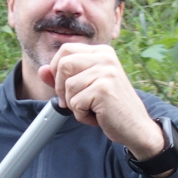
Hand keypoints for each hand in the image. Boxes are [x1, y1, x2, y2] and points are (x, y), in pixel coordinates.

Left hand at [40, 44, 165, 158]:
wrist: (136, 126)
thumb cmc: (110, 106)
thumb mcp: (86, 87)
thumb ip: (64, 77)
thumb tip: (42, 70)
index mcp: (102, 52)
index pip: (65, 50)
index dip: (57, 70)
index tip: (65, 87)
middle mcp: (105, 58)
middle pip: (62, 65)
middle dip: (61, 88)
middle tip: (76, 102)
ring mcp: (106, 72)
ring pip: (67, 86)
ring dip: (74, 105)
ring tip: (92, 109)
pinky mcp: (103, 89)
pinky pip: (75, 103)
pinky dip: (81, 115)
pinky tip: (97, 115)